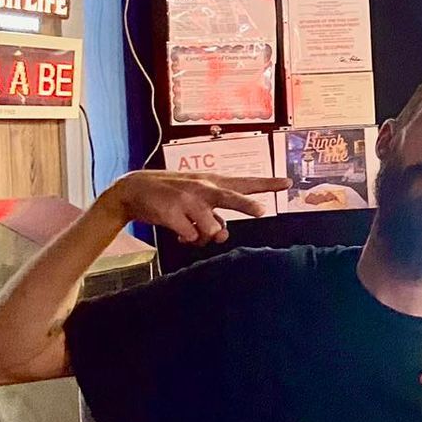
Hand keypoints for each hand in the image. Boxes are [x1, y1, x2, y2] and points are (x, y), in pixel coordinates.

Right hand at [100, 170, 289, 244]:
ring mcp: (187, 199)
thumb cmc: (175, 197)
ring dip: (205, 236)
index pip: (246, 183)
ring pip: (211, 229)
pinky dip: (187, 239)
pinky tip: (178, 231)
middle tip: (261, 211)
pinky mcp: (171, 212)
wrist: (133, 190)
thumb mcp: (199, 201)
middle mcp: (204, 188)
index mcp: (214, 183)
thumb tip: (222, 235)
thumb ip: (216, 218)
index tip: (288, 182)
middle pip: (230, 198)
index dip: (268, 183)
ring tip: (193, 230)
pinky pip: (191, 237)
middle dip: (246, 206)